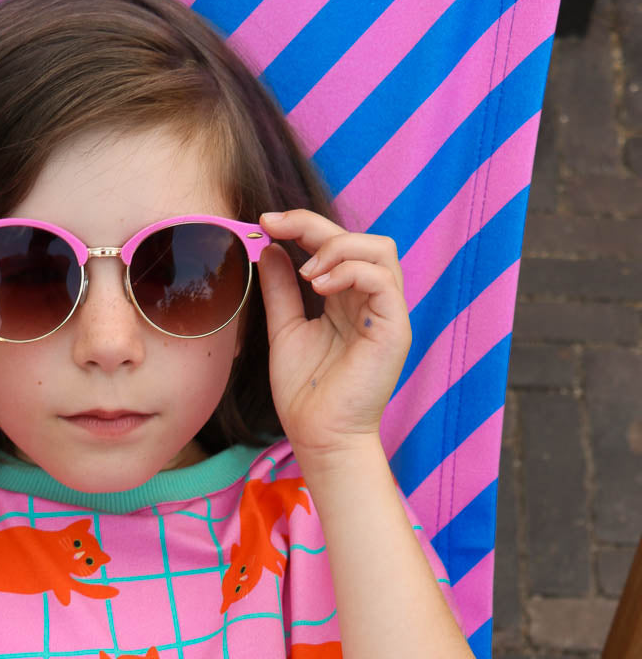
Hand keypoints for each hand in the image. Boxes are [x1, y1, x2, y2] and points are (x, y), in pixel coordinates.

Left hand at [255, 210, 411, 459]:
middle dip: (314, 225)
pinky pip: (382, 279)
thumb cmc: (306, 393)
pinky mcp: (394, 328)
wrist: (320, 436)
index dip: (302, 225)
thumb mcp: (285, 330)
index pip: (335, 245)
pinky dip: (350, 271)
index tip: (264, 222)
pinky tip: (318, 287)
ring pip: (380, 249)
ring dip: (337, 248)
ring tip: (305, 273)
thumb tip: (271, 248)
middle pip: (359, 238)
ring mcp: (386, 313)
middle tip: (276, 228)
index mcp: (347, 299)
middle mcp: (370, 301)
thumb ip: (281, 290)